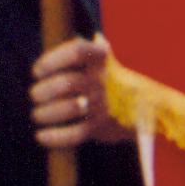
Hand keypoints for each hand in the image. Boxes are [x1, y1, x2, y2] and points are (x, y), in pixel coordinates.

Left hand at [30, 33, 127, 148]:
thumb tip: (76, 48)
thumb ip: (87, 53)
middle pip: (67, 82)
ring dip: (46, 113)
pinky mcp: (102, 126)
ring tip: (37, 115)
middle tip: (35, 96)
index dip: (52, 60)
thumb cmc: (114, 80)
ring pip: (70, 108)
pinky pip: (75, 134)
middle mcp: (104, 79)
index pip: (76, 52)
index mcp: (103, 59)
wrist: (149, 108)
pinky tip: (41, 136)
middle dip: (44, 91)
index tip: (37, 71)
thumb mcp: (105, 60)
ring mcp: (104, 104)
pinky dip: (55, 137)